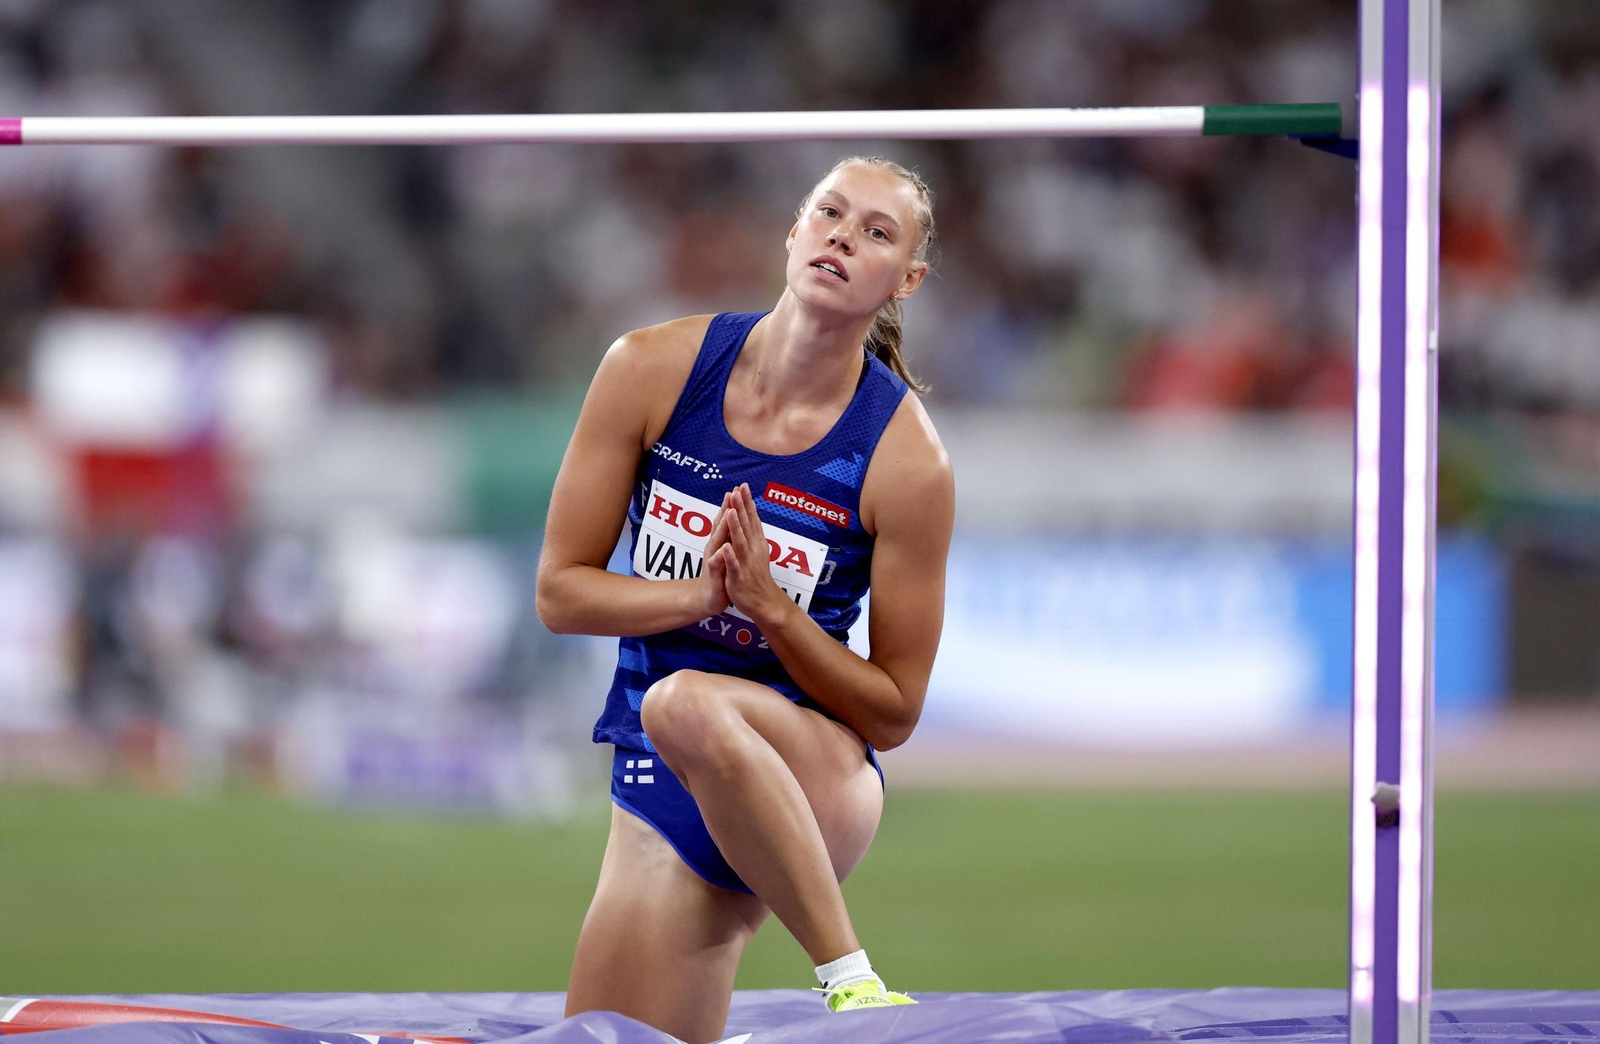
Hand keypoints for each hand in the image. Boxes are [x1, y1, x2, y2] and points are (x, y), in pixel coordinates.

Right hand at [692, 495, 733, 616]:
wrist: (709, 597)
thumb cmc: (720, 572)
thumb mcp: (727, 551)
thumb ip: (729, 535)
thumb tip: (736, 518)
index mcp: (720, 541)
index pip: (726, 520)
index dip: (732, 504)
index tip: (739, 488)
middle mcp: (714, 547)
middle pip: (720, 525)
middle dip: (726, 509)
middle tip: (732, 492)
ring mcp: (712, 559)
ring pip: (717, 541)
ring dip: (722, 527)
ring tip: (728, 513)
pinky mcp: (713, 574)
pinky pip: (715, 564)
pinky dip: (719, 556)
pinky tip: (723, 549)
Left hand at [718, 482, 791, 627]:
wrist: (763, 603)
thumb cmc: (756, 576)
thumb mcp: (757, 551)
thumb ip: (754, 534)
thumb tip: (753, 517)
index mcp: (756, 543)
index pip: (751, 519)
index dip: (747, 502)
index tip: (743, 485)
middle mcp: (753, 550)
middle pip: (746, 525)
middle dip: (741, 507)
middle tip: (738, 489)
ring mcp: (746, 563)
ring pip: (740, 542)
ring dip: (735, 527)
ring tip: (731, 511)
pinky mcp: (739, 578)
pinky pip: (734, 566)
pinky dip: (730, 556)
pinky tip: (726, 547)